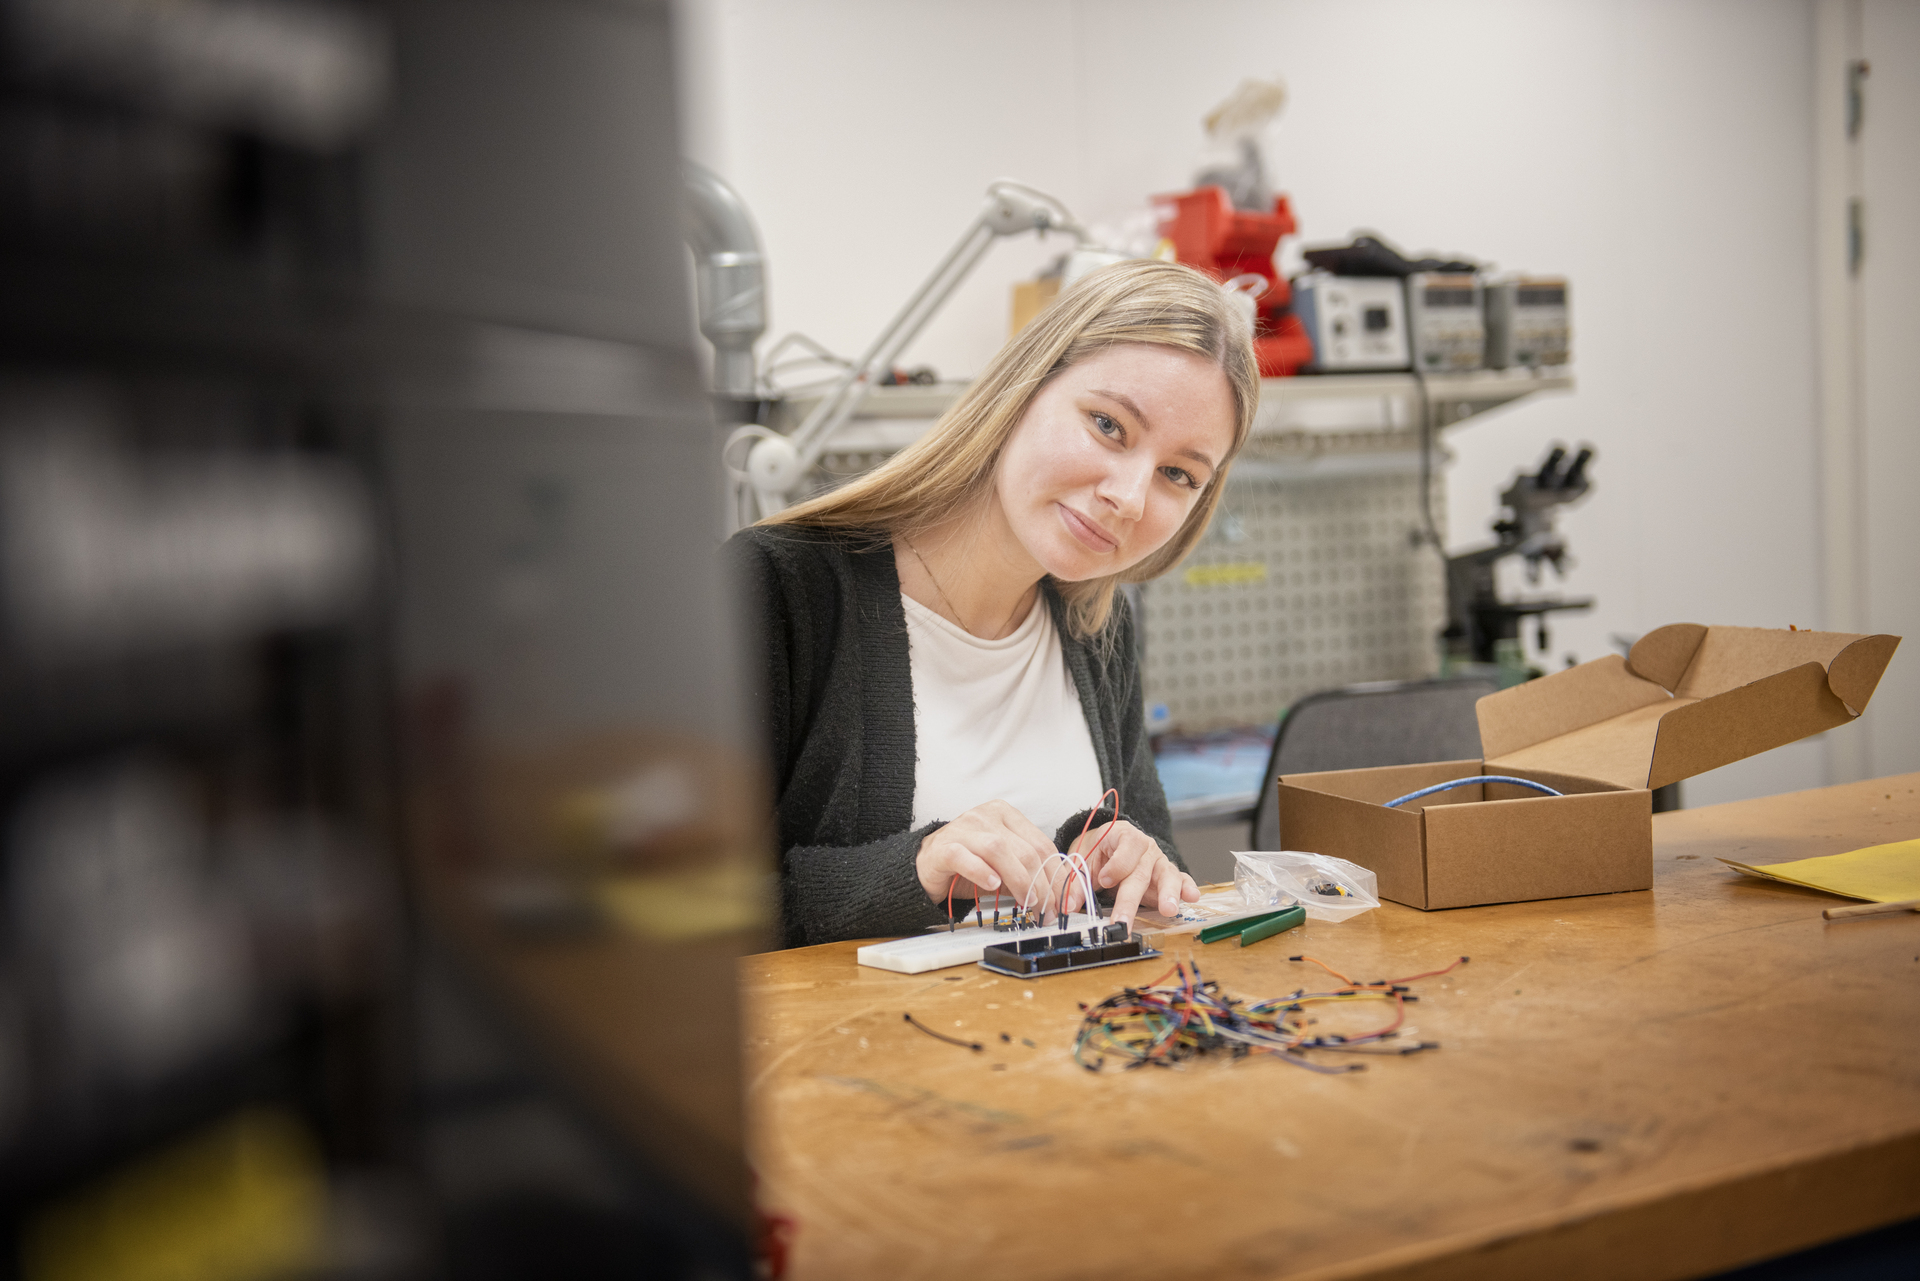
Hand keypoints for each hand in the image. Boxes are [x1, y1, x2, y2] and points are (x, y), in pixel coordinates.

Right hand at [915, 800, 1053, 912]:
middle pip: (1025, 850)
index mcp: (1006, 815)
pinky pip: (965, 857)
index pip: (1042, 844)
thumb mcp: (1004, 868)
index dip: (1056, 875)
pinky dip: (982, 872)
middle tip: (1046, 910)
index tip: (1062, 901)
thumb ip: (1028, 875)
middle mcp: (986, 816)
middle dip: (1041, 885)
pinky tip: (992, 885)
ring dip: (1018, 880)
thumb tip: (1058, 897)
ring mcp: (963, 828)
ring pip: (999, 850)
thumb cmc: (968, 865)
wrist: (925, 865)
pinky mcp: (944, 846)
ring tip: (1025, 902)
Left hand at [1070, 819, 1198, 926]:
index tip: (1104, 880)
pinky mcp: (1168, 875)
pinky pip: (1181, 880)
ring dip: (1168, 893)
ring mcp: (1159, 862)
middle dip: (1130, 899)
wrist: (1108, 845)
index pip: (1125, 849)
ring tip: (1168, 910)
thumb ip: (1076, 882)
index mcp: (1123, 836)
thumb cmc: (1098, 851)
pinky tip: (1191, 897)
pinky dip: (1187, 888)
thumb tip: (1068, 905)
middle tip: (1123, 920)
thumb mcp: (1083, 860)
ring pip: (1166, 875)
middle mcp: (1145, 848)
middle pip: (1140, 873)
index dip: (1115, 866)